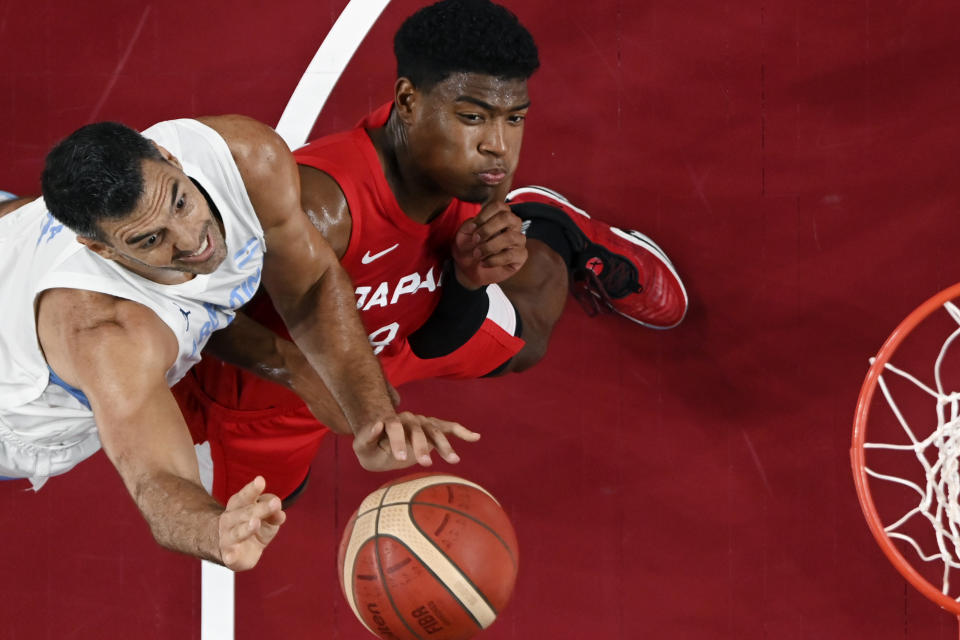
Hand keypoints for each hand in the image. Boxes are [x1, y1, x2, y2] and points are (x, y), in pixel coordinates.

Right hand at [217, 476, 285, 570]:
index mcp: (239, 505)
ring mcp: (228, 537)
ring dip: (246, 527)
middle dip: (260, 508)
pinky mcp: (229, 556)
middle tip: (275, 502)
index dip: (252, 489)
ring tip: (256, 522)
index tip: (260, 480)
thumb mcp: (267, 518)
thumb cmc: (253, 527)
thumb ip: (274, 514)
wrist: (232, 549)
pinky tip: (231, 556)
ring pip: (237, 532)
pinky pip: (229, 556)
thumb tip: (281, 514)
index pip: (246, 496)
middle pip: (245, 512)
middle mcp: (230, 519)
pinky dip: (230, 556)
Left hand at [352, 412, 480, 471]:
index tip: (401, 457)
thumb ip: (365, 438)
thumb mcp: (362, 448)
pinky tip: (475, 437)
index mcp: (390, 422)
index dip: (398, 440)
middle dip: (422, 446)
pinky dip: (462, 432)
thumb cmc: (371, 449)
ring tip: (454, 460)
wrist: (382, 445)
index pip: (395, 426)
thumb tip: (377, 424)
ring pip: (435, 430)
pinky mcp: (433, 430)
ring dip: (445, 445)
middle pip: (418, 428)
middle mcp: (409, 419)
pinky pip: (449, 428)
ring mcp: (422, 423)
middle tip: (425, 464)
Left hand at [453, 201, 526, 288]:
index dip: (484, 215)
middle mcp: (512, 226)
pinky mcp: (520, 257)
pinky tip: (484, 263)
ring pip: (511, 237)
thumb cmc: (468, 248)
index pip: (499, 206)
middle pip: (508, 218)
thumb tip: (475, 224)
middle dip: (488, 229)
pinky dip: (494, 260)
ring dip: (490, 246)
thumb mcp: (463, 234)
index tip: (472, 228)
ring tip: (477, 254)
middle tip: (475, 240)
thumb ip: (468, 226)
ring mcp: (518, 240)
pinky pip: (512, 255)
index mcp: (500, 215)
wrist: (467, 269)